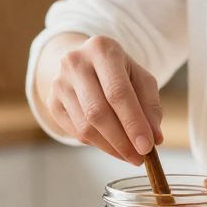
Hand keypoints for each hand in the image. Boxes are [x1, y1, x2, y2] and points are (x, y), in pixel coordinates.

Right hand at [40, 34, 163, 163]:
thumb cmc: (118, 72)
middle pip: (98, 112)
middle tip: (139, 158)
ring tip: (128, 154)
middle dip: (121, 140)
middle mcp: (75, 62)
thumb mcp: (140, 79)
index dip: (133, 122)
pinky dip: (98, 144)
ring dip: (110, 146)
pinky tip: (112, 144)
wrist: (84, 63)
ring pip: (85, 126)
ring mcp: (59, 83)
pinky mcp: (52, 102)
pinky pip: (76, 132)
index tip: (147, 146)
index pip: (118, 92)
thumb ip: (150, 106)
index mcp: (102, 49)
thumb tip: (154, 138)